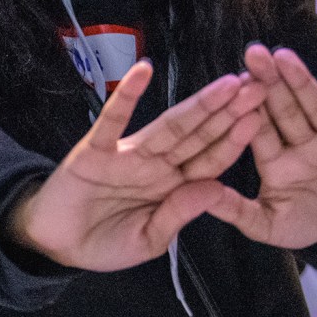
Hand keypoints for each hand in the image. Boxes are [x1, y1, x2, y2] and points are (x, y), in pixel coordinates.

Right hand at [5, 63, 265, 271]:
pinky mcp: (95, 149)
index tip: (261, 117)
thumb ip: (178, 215)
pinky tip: (142, 70)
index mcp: (171, 188)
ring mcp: (127, 154)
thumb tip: (215, 188)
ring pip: (169, 125)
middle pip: (198, 135)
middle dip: (228, 112)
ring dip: (197, 104)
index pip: (210, 161)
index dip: (234, 140)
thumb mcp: (148, 240)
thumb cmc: (103, 245)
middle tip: (258, 85)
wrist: (55, 246)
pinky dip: (126, 95)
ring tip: (227, 82)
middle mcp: (155, 165)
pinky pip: (113, 119)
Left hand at [206, 45, 316, 248]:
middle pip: (284, 108)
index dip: (248, 108)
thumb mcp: (269, 225)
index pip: (259, 129)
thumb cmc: (304, 223)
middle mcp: (301, 141)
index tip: (233, 85)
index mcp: (274, 158)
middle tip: (253, 54)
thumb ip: (239, 212)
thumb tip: (204, 198)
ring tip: (284, 56)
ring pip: (315, 103)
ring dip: (300, 79)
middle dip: (269, 82)